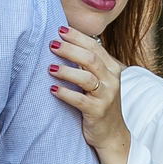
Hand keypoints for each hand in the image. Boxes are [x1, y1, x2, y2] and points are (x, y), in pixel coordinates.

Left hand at [48, 26, 130, 163]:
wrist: (112, 133)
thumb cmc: (99, 102)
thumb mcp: (99, 80)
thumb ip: (88, 63)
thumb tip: (65, 42)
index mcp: (112, 68)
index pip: (95, 46)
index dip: (77, 36)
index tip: (60, 29)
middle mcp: (111, 80)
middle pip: (90, 59)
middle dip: (69, 49)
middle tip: (51, 44)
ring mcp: (106, 96)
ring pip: (86, 78)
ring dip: (66, 71)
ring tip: (50, 67)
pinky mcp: (98, 112)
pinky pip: (80, 100)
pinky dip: (65, 93)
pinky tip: (53, 89)